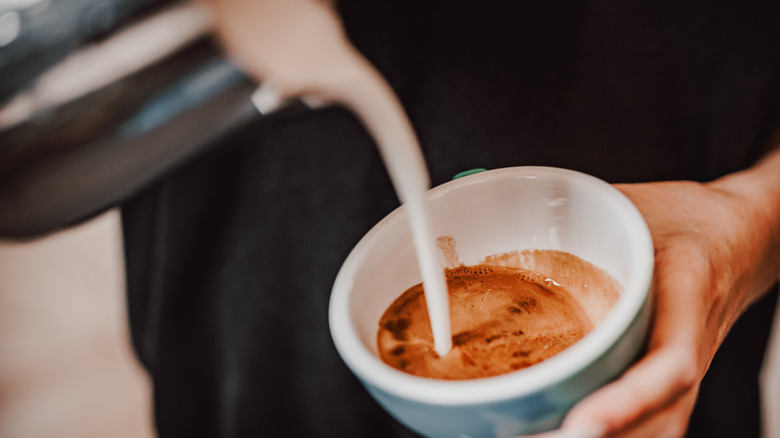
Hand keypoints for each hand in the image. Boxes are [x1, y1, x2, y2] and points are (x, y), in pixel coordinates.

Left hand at [526, 157, 779, 436]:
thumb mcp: (635, 204)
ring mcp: (689, 367)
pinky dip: (617, 435)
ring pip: (660, 429)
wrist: (738, 235)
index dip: (627, 401)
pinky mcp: (676, 378)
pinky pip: (656, 422)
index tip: (581, 424)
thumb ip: (580, 215)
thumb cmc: (686, 218)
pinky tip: (567, 434)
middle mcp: (692, 342)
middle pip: (661, 416)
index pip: (670, 363)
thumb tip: (509, 212)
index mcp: (686, 292)